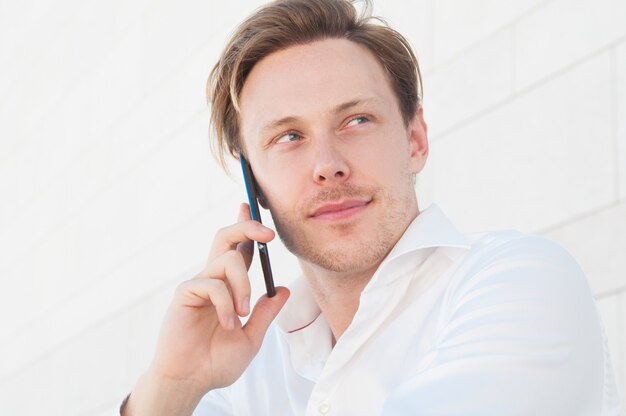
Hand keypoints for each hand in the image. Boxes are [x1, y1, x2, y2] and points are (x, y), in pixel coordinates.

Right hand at [146, 203, 289, 393]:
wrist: (191, 381)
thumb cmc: (216, 362)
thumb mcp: (251, 338)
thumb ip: (266, 313)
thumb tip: (285, 290)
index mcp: (228, 287)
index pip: (238, 250)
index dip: (245, 228)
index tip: (249, 208)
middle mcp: (212, 280)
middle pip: (227, 239)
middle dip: (247, 227)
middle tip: (269, 234)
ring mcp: (198, 285)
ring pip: (226, 260)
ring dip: (243, 285)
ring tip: (242, 314)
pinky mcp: (185, 294)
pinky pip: (212, 285)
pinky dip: (226, 305)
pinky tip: (228, 325)